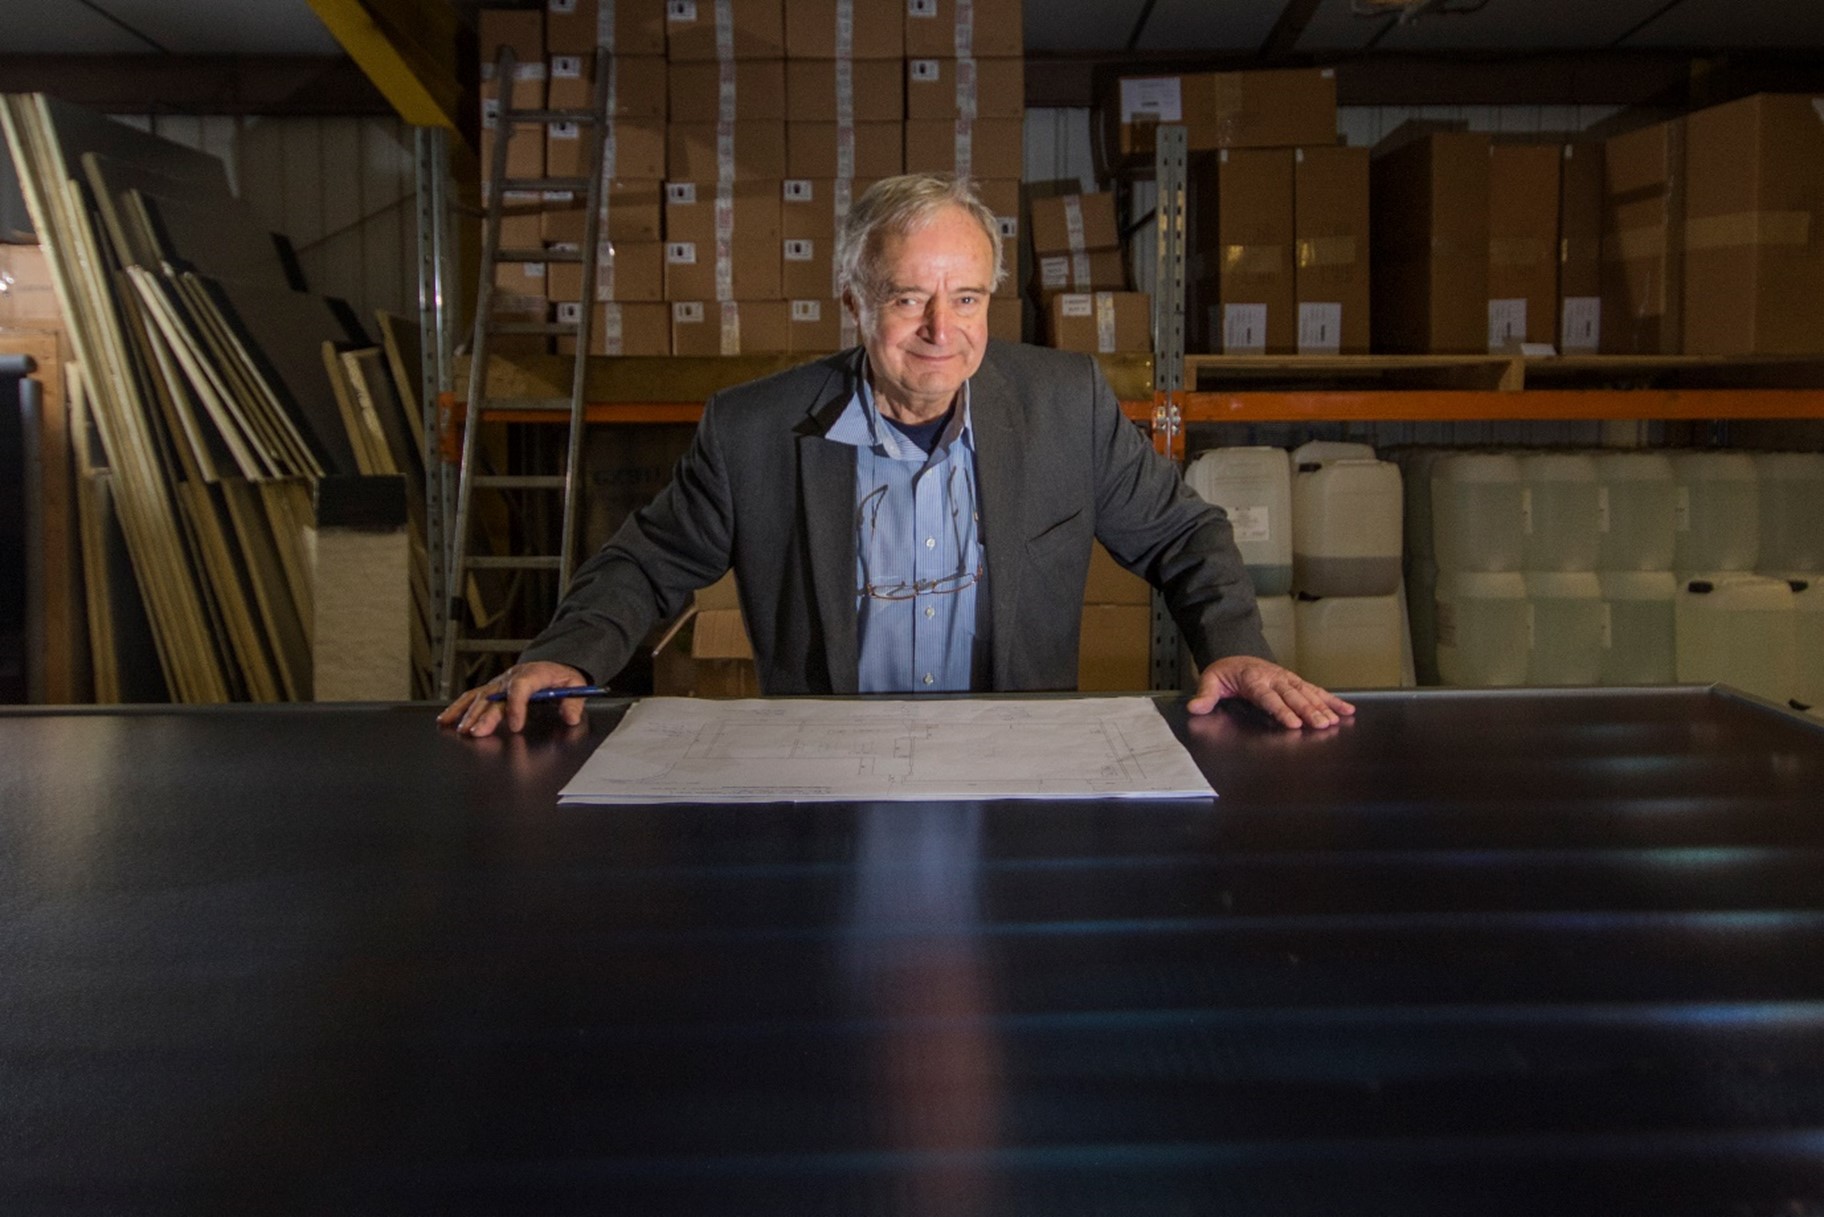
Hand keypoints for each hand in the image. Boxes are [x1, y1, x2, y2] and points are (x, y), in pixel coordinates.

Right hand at [437, 660, 591, 736]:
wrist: (552, 664)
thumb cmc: (561, 676)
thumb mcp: (575, 685)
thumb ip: (574, 702)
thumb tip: (571, 717)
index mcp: (534, 674)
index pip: (521, 688)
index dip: (517, 706)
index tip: (516, 726)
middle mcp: (512, 678)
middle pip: (495, 696)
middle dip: (485, 715)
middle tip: (477, 733)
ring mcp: (499, 683)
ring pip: (480, 697)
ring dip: (469, 714)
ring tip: (462, 730)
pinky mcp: (491, 688)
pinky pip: (472, 696)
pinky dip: (457, 708)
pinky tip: (446, 719)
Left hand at [1186, 655, 1354, 729]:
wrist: (1237, 655)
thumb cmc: (1225, 671)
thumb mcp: (1210, 680)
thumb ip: (1205, 695)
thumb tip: (1195, 707)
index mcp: (1254, 679)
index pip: (1269, 698)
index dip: (1282, 710)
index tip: (1293, 723)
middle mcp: (1274, 678)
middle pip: (1293, 697)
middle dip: (1308, 711)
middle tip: (1320, 725)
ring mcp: (1287, 679)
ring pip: (1307, 693)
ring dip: (1322, 707)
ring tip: (1334, 721)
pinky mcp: (1296, 682)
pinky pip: (1316, 690)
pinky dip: (1332, 700)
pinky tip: (1346, 711)